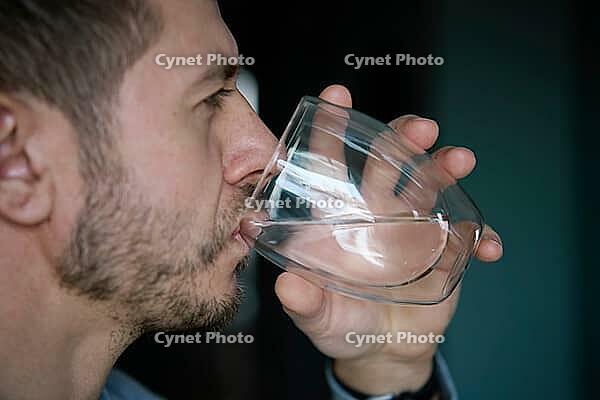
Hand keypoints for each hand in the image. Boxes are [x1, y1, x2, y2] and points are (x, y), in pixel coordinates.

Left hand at [274, 85, 502, 394]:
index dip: (331, 130)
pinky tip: (487, 248)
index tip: (336, 95)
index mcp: (338, 216)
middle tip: (421, 128)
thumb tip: (286, 287)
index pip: (330, 165)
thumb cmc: (339, 321)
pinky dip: (479, 237)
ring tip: (460, 159)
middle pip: (389, 160)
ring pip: (430, 184)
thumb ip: (304, 302)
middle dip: (403, 137)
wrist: (381, 348)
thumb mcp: (317, 316)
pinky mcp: (444, 249)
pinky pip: (467, 236)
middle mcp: (376, 210)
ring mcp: (413, 226)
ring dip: (445, 168)